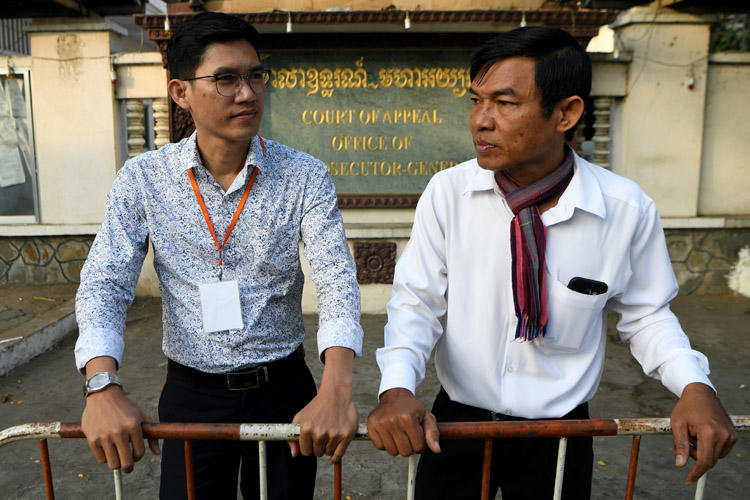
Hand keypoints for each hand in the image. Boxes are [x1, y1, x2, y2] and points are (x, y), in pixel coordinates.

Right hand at [82, 385, 159, 472]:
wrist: (103, 396)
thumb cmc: (125, 407)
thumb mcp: (142, 416)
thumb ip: (151, 435)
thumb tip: (157, 453)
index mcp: (133, 426)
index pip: (139, 453)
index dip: (139, 457)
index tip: (136, 455)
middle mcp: (119, 432)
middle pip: (126, 463)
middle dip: (129, 468)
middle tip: (128, 467)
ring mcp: (104, 436)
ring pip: (113, 464)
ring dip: (117, 463)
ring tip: (118, 457)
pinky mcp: (92, 439)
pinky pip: (101, 459)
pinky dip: (105, 458)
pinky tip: (108, 450)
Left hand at [289, 347, 356, 463]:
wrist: (336, 394)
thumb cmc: (316, 407)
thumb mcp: (300, 418)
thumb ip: (293, 438)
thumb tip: (293, 455)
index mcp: (306, 429)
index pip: (306, 451)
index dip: (308, 447)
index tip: (311, 442)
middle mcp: (319, 433)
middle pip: (317, 453)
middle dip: (319, 447)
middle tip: (322, 435)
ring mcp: (333, 434)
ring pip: (328, 453)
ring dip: (328, 447)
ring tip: (330, 434)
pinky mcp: (346, 435)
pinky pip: (339, 454)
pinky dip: (336, 458)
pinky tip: (333, 458)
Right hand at [367, 388, 439, 456]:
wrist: (394, 396)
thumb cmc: (412, 409)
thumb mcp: (427, 417)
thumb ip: (433, 434)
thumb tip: (436, 450)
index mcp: (408, 418)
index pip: (418, 447)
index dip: (420, 444)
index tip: (418, 435)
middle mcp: (393, 420)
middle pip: (405, 452)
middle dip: (410, 447)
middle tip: (408, 435)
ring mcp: (380, 423)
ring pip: (392, 452)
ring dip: (397, 446)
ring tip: (399, 434)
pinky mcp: (371, 426)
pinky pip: (380, 447)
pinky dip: (385, 444)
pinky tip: (389, 433)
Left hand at [671, 382, 736, 482]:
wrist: (700, 394)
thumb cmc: (686, 408)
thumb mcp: (677, 425)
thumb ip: (680, 446)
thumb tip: (680, 465)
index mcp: (709, 432)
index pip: (704, 461)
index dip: (696, 473)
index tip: (688, 480)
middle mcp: (724, 435)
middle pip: (709, 461)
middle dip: (695, 456)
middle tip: (686, 442)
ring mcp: (730, 435)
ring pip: (715, 457)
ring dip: (703, 452)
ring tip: (694, 435)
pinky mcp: (733, 435)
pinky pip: (721, 451)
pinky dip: (710, 447)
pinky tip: (703, 434)